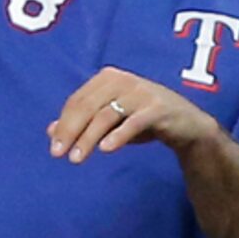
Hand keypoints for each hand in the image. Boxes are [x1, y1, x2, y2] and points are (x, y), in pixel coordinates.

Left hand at [47, 67, 216, 163]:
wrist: (188, 125)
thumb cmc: (143, 120)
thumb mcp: (110, 121)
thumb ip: (83, 123)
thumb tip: (50, 131)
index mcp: (107, 78)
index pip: (77, 101)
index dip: (63, 124)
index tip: (54, 147)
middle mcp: (122, 80)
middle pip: (87, 106)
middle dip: (70, 131)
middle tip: (58, 154)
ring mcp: (140, 92)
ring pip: (106, 115)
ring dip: (88, 138)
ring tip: (76, 159)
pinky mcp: (158, 108)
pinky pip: (133, 122)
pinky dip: (118, 135)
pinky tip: (105, 149)